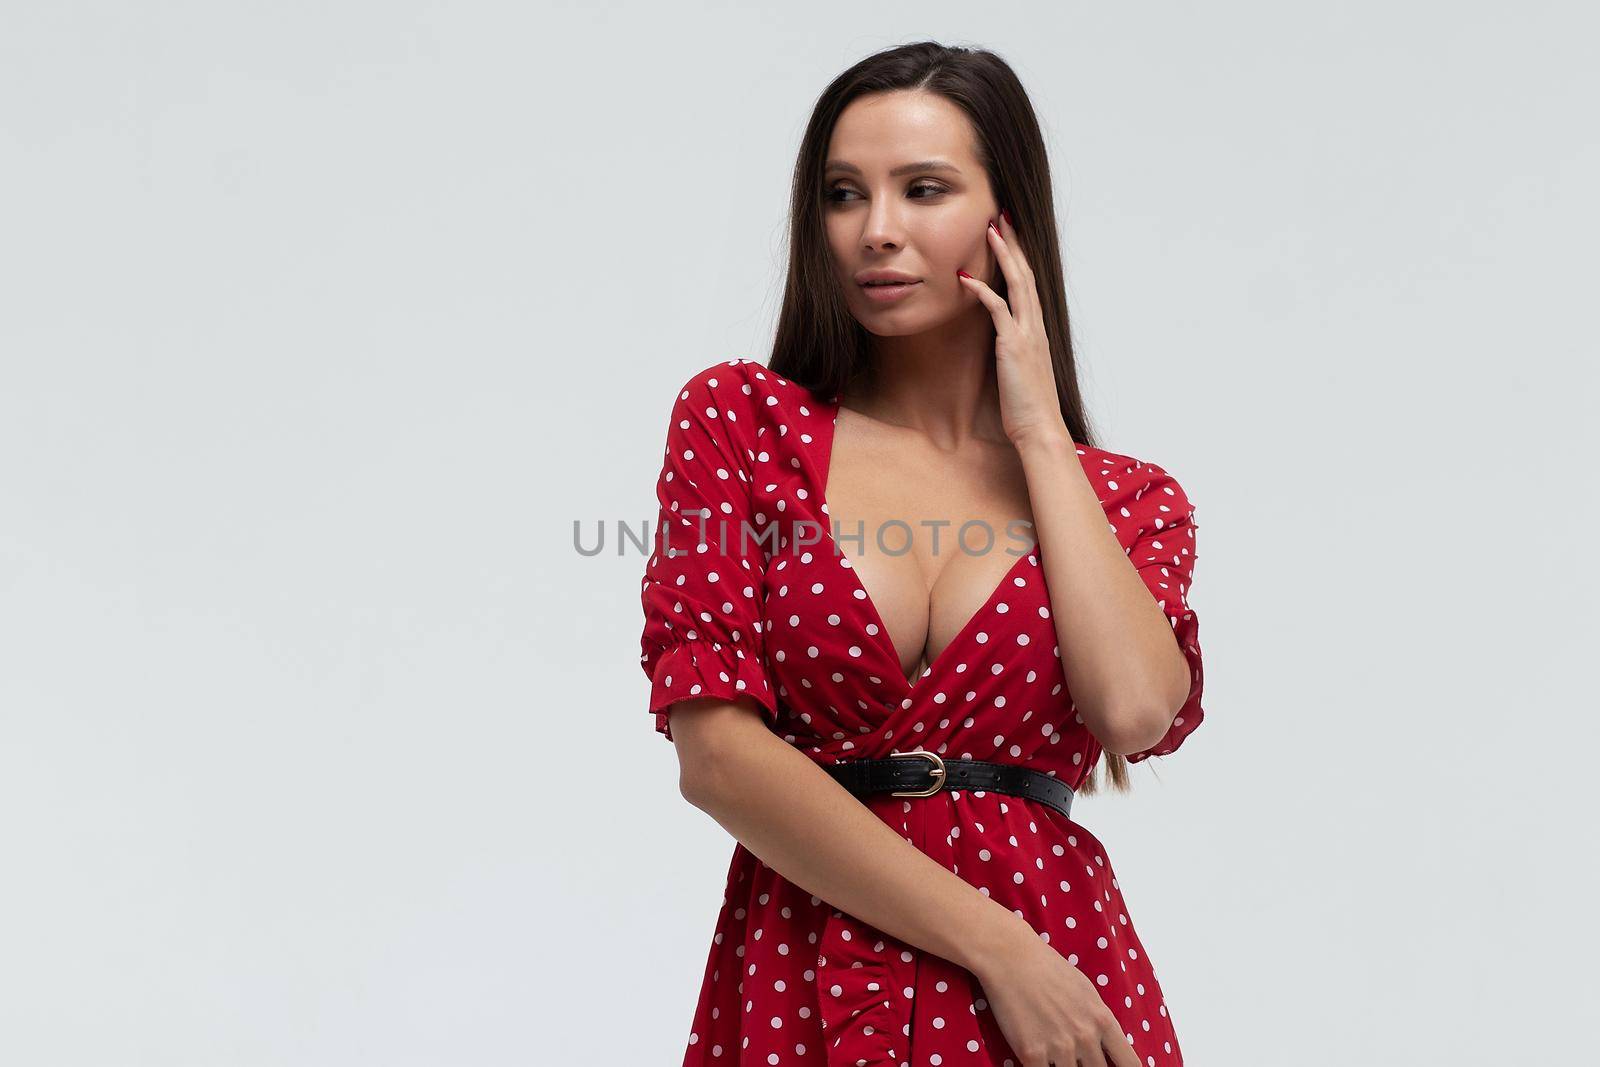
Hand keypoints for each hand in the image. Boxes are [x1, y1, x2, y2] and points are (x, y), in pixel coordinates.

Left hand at [958, 210, 1070, 448]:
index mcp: (1037, 330)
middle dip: (1014, 243)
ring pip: (1018, 284)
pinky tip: (966, 279)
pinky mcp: (1013, 347)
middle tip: (1001, 216)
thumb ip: (1014, 349)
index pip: (1029, 283)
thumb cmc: (1029, 405)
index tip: (1009, 234)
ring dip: (1003, 255)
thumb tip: (1002, 338)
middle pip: (1026, 274)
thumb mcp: (1021, 370)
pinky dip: (983, 293)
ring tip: (991, 230)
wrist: (1040, 428)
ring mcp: (1027, 334)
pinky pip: (998, 311)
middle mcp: (1035, 326)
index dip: (1019, 257)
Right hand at [970, 918, 1139, 1066]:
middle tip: (1075, 1057)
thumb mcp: (1085, 990)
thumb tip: (1106, 1044)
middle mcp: (1085, 1037)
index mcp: (1102, 1020)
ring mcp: (1059, 1047)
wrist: (1010, 956)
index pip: (1130, 1064)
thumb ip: (1098, 1020)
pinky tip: (1036, 1057)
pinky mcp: (1031, 1053)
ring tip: (1053, 1050)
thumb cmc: (1047, 968)